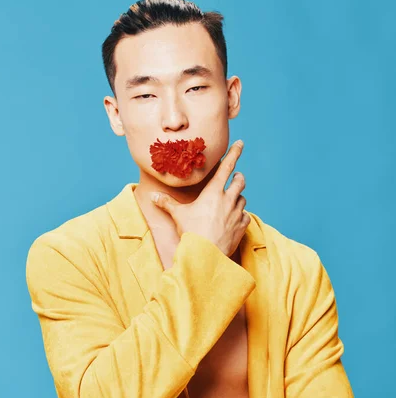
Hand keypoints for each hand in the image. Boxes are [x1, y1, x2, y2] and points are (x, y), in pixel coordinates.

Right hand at [150, 139, 249, 256]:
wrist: (205, 254)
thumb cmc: (191, 231)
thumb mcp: (178, 215)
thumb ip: (166, 203)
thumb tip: (152, 196)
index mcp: (214, 192)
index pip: (227, 167)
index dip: (234, 153)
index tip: (240, 143)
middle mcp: (228, 200)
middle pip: (240, 181)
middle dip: (238, 177)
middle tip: (235, 178)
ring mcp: (237, 213)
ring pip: (243, 199)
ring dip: (238, 197)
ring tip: (231, 201)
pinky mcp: (241, 227)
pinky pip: (246, 216)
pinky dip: (241, 215)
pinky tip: (235, 219)